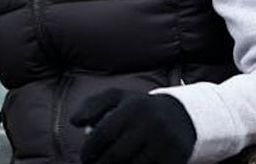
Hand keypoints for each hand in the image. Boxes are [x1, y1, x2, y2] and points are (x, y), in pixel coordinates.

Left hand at [70, 89, 195, 163]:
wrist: (181, 116)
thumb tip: (74, 121)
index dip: (90, 150)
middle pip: (117, 155)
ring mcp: (166, 142)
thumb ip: (92, 105)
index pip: (104, 133)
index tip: (85, 158)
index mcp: (134, 107)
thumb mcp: (116, 98)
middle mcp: (152, 123)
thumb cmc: (138, 109)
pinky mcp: (177, 157)